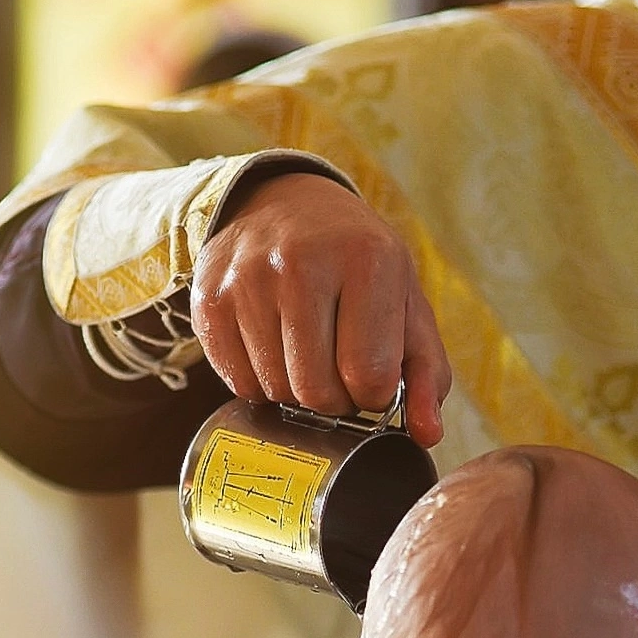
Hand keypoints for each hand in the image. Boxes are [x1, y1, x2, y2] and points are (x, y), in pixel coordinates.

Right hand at [191, 171, 451, 447]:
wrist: (285, 203)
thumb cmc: (357, 262)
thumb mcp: (405, 302)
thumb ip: (427, 372)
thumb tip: (428, 434)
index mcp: (365, 259)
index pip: (369, 375)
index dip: (374, 394)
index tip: (372, 375)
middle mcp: (301, 261)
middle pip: (317, 391)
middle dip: (334, 399)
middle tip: (338, 370)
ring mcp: (247, 278)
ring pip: (275, 390)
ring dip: (296, 389)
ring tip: (307, 352)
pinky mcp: (209, 297)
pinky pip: (238, 382)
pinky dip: (259, 381)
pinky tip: (274, 347)